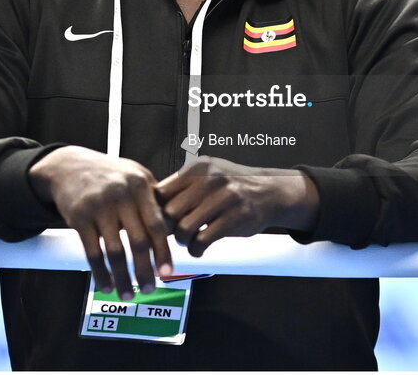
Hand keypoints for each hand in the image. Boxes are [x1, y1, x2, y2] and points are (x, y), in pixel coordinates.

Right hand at [29, 146, 171, 299]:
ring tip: (128, 294)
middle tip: (150, 289)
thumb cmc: (109, 174)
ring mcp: (98, 206)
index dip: (163, 251)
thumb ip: (155, 197)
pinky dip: (100, 273)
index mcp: (140, 185)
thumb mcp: (135, 174)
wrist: (68, 166)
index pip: (157, 224)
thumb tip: (176, 225)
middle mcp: (121, 195)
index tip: (168, 272)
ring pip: (115, 251)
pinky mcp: (79, 217)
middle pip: (138, 241)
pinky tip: (106, 286)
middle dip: (145, 270)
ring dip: (122, 278)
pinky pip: (92, 252)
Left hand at [156, 157, 318, 256]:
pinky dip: (196, 249)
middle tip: (173, 235)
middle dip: (167, 229)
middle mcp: (209, 179)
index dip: (156, 211)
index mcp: (197, 168)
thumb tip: (148, 206)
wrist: (269, 192)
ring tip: (187, 241)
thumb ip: (181, 187)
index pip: (161, 192)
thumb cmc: (230, 187)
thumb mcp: (207, 175)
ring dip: (182, 241)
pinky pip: (203, 239)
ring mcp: (223, 198)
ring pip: (184, 228)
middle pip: (169, 212)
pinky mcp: (235, 218)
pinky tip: (199, 248)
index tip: (158, 221)